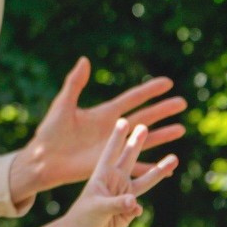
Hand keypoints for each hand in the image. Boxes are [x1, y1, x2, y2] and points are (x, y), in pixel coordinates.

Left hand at [8, 57, 187, 203]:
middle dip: (163, 110)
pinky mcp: (111, 164)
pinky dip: (152, 167)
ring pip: (145, 140)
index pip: (133, 98)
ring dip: (163, 135)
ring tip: (181, 129)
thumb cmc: (50, 132)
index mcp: (104, 114)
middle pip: (145, 117)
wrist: (44, 158)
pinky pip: (136, 166)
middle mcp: (114, 129)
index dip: (150, 90)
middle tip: (182, 103)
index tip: (168, 82)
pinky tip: (168, 167)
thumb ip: (75, 83)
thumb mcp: (63, 105)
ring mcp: (114, 147)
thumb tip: (84, 59)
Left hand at [58, 120, 177, 226]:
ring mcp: (124, 193)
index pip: (111, 152)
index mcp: (102, 175)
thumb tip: (135, 203)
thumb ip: (116, 204)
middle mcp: (115, 180)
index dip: (117, 137)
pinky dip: (138, 208)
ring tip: (174, 158)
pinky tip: (133, 212)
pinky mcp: (129, 208)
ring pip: (145, 179)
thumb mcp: (97, 208)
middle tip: (144, 126)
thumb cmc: (83, 217)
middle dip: (137, 143)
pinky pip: (139, 205)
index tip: (123, 120)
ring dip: (158, 170)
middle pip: (129, 158)